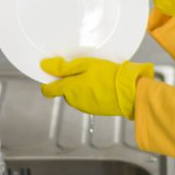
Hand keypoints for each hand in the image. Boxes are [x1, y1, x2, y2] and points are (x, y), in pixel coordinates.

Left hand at [39, 57, 153, 118]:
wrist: (129, 91)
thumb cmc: (108, 75)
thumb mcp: (84, 64)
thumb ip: (63, 67)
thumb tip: (45, 66)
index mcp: (69, 89)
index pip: (48, 90)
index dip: (48, 81)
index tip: (53, 72)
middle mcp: (74, 101)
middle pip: (64, 91)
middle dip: (69, 81)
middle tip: (81, 69)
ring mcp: (85, 107)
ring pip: (76, 95)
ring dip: (81, 86)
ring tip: (94, 76)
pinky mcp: (95, 110)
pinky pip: (87, 100)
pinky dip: (91, 92)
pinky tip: (101, 84)